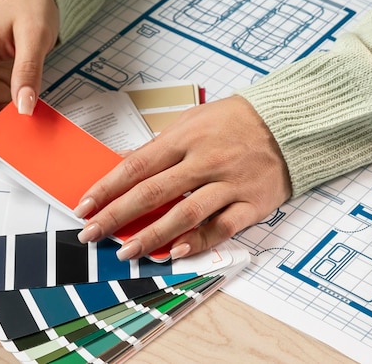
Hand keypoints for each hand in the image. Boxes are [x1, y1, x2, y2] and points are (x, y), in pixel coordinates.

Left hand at [74, 95, 291, 259]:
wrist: (286, 123)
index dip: (107, 188)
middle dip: (117, 215)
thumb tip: (126, 162)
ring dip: (151, 235)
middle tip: (91, 234)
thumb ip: (161, 143)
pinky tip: (174, 252)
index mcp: (186, 138)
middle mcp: (205, 160)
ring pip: (184, 213)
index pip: (137, 166)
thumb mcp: (194, 119)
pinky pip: (221, 227)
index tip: (84, 206)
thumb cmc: (235, 120)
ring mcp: (229, 183)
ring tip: (125, 252)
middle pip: (153, 192)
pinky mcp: (250, 203)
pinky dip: (197, 241)